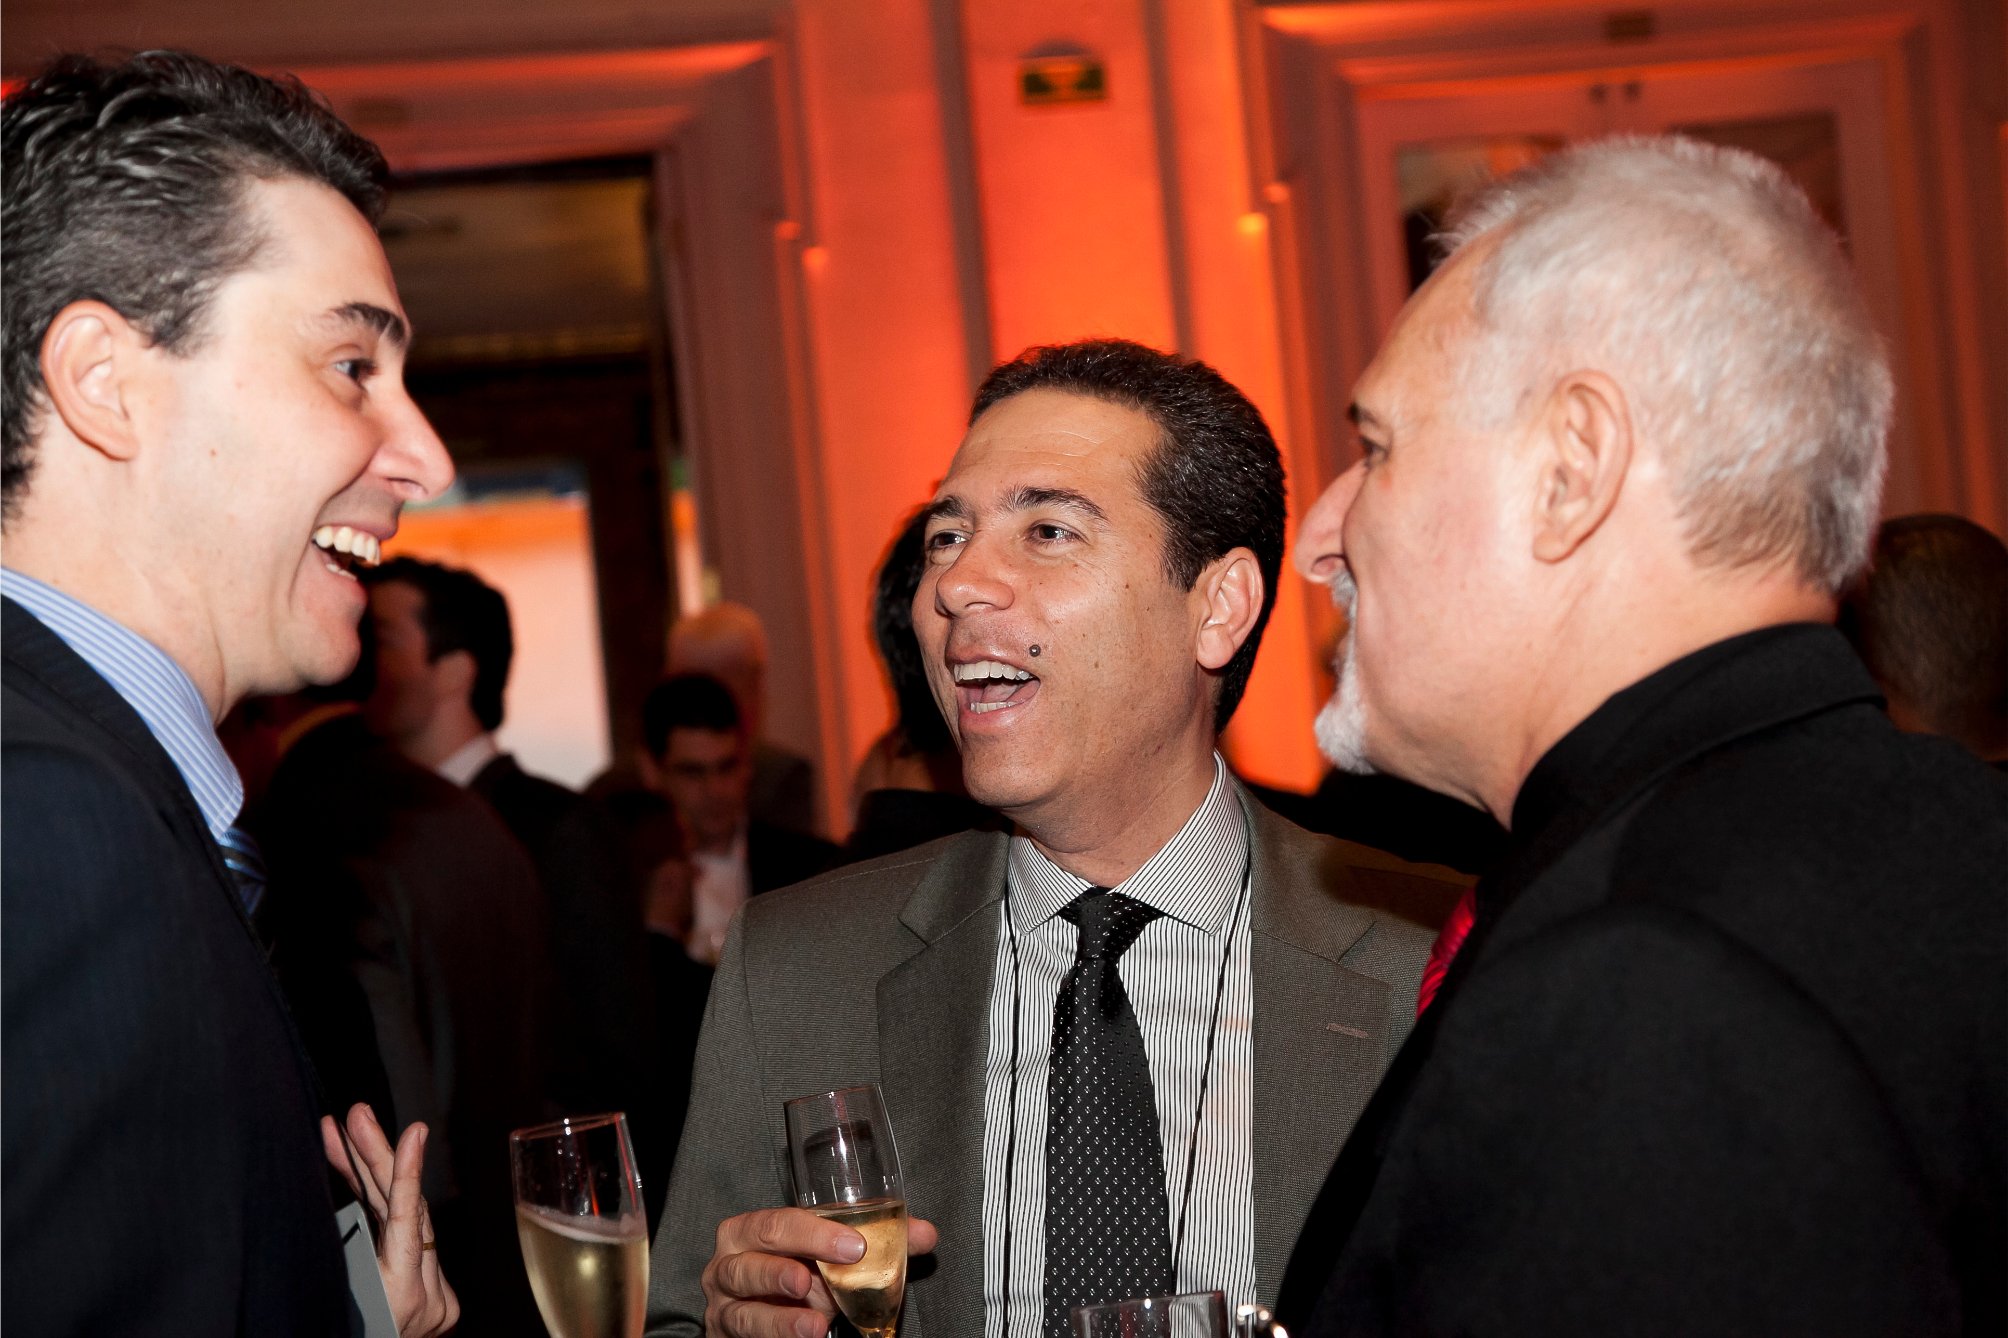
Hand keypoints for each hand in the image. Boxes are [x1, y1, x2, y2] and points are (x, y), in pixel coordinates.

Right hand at [321, 1104, 461, 1337]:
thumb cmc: (344, 1329)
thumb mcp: (338, 1296)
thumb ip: (350, 1255)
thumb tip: (351, 1204)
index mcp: (400, 1297)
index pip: (406, 1223)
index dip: (407, 1174)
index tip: (414, 1133)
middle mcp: (428, 1297)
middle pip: (405, 1212)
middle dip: (375, 1160)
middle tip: (355, 1117)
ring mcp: (439, 1299)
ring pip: (409, 1223)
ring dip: (375, 1178)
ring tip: (348, 1134)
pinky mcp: (441, 1301)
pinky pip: (413, 1245)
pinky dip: (392, 1215)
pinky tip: (366, 1175)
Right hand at [701, 1206, 937, 1337]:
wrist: (765, 1311)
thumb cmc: (800, 1270)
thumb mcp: (831, 1256)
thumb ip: (877, 1243)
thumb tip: (925, 1234)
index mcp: (751, 1230)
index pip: (778, 1223)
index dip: (815, 1233)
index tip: (854, 1245)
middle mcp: (729, 1263)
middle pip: (751, 1262)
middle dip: (787, 1270)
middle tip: (821, 1281)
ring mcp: (724, 1305)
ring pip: (743, 1310)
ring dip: (780, 1319)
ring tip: (815, 1324)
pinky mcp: (725, 1335)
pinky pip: (745, 1337)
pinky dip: (776, 1337)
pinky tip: (805, 1336)